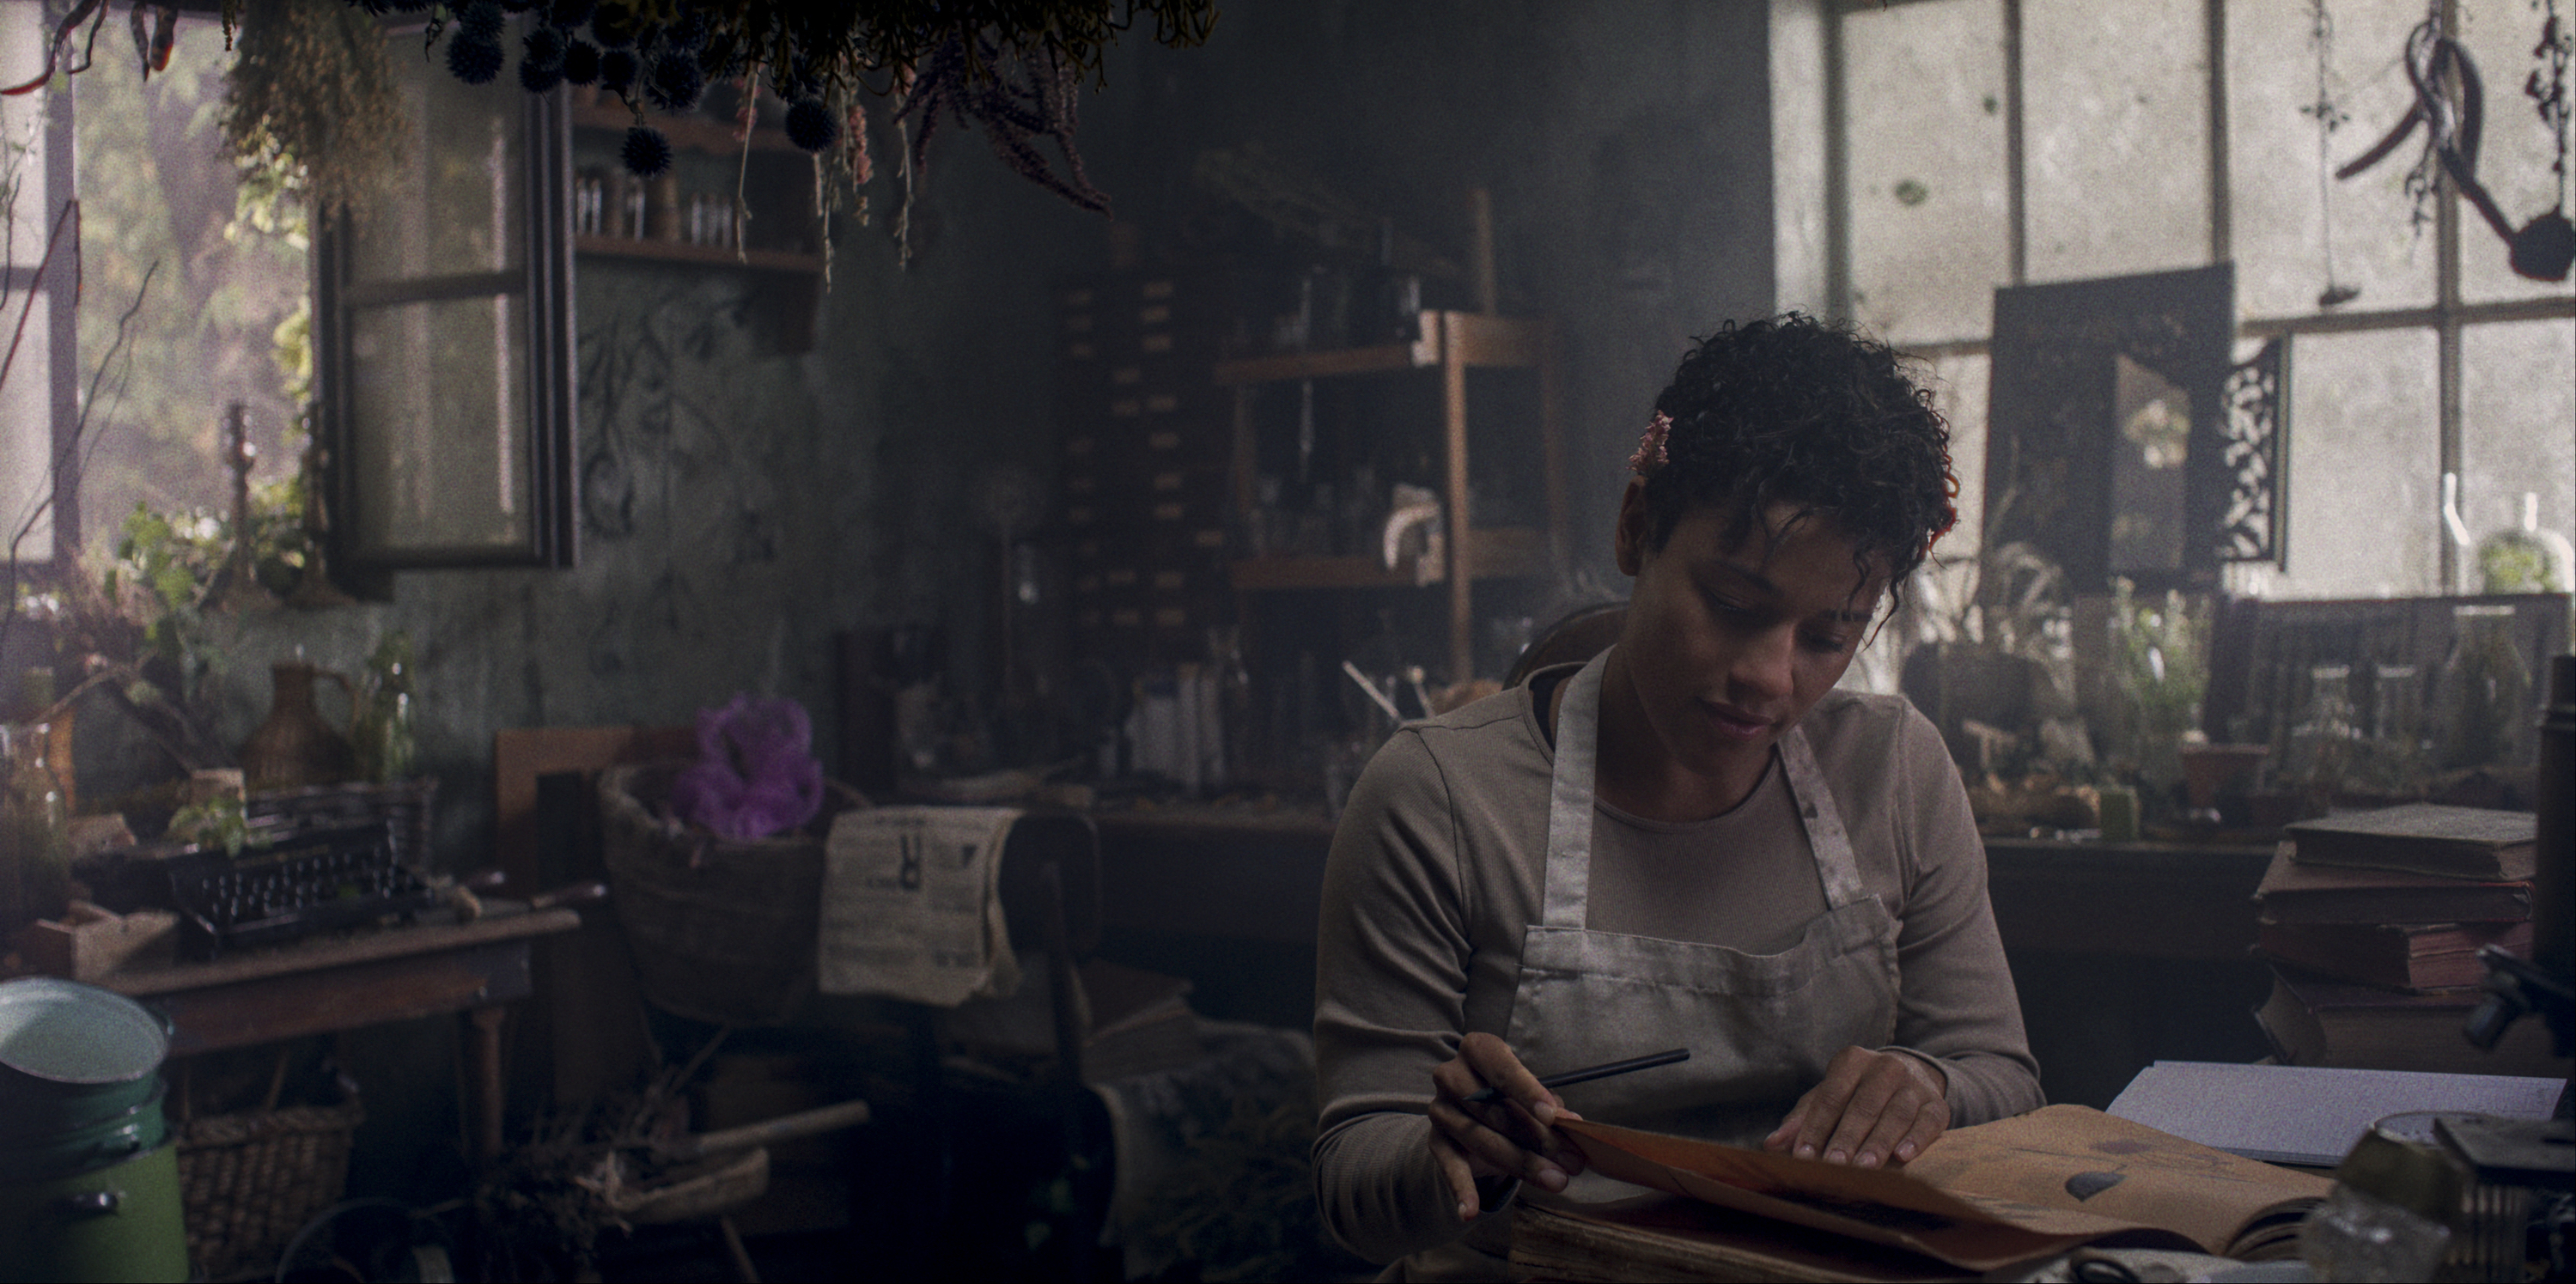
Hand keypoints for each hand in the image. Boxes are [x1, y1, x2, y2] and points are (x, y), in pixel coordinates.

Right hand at [1426, 1032, 1588, 1220]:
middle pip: (1495, 1109)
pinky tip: (1469, 1212)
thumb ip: (1550, 1107)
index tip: (1551, 1116)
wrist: (1472, 1115)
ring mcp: (1440, 1109)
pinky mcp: (1435, 1141)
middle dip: (1538, 1139)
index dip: (1527, 1090)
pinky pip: (1449, 1167)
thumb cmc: (1510, 1098)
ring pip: (1480, 1139)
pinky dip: (1461, 1191)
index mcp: (1478, 1050)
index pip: (1501, 1067)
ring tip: (1555, 1181)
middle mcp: (1451, 1075)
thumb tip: (1572, 1124)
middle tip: (1572, 1162)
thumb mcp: (1531, 1097)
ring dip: (1520, 1164)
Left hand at [1761, 1045, 1948, 1168]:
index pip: (1830, 1096)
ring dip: (1879, 1142)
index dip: (1816, 1127)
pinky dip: (1916, 1139)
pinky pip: (1929, 1121)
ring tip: (1866, 1167)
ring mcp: (1914, 1084)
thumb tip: (1772, 1144)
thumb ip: (1802, 1120)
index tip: (1804, 1156)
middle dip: (1847, 1137)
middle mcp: (1885, 1067)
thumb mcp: (1829, 1097)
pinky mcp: (1937, 1103)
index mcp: (1851, 1061)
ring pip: (1895, 1114)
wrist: (1910, 1076)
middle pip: (1863, 1106)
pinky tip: (1903, 1156)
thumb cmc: (1858, 1092)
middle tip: (1835, 1164)